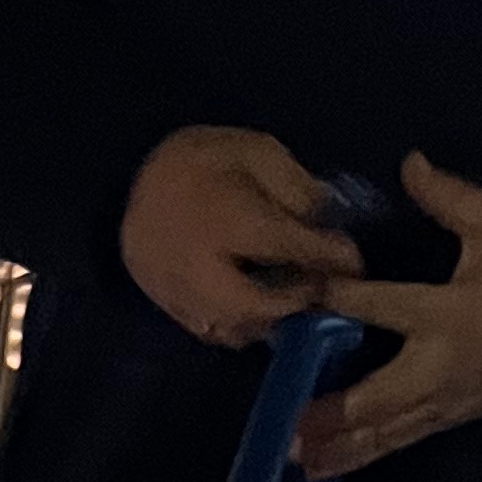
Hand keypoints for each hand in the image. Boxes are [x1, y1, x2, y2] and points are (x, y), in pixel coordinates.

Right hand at [120, 125, 359, 347]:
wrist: (129, 172)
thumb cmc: (201, 157)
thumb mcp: (258, 153)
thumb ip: (294, 190)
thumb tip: (326, 225)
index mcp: (224, 216)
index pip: (286, 246)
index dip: (326, 257)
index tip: (352, 262)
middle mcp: (196, 262)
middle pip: (251, 306)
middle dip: (291, 303)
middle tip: (317, 289)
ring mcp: (172, 286)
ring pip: (226, 327)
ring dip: (262, 321)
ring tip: (287, 300)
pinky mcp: (160, 299)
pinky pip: (203, 328)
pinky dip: (234, 325)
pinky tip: (252, 305)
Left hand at [297, 153, 481, 478]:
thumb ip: (450, 198)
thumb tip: (410, 163)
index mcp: (450, 313)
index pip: (384, 305)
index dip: (340, 299)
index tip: (301, 294)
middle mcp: (442, 365)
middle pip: (376, 397)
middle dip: (331, 413)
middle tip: (283, 427)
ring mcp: (449, 398)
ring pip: (387, 431)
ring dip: (339, 448)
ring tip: (292, 462)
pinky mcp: (454, 414)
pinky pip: (402, 439)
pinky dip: (364, 455)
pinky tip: (327, 468)